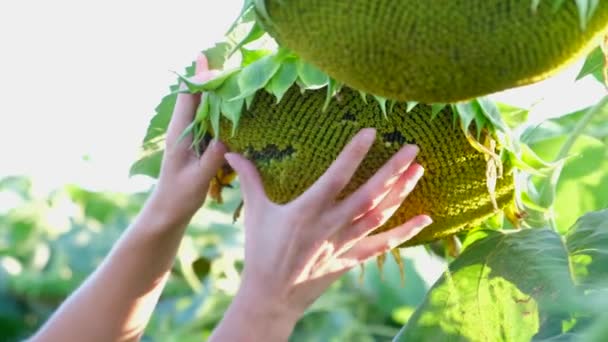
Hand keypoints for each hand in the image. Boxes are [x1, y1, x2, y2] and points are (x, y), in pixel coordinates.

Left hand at [150, 54, 226, 225]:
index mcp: (180, 133)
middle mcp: (183, 129)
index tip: (212, 64)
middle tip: (220, 57)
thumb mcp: (197, 179)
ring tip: (227, 73)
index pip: (188, 98)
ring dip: (213, 90)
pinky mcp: (197, 143)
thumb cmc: (179, 196)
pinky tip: (230, 104)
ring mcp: (190, 135)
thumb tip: (226, 138)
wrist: (168, 210)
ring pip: (201, 106)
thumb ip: (211, 159)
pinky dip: (218, 108)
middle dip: (207, 77)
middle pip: (195, 95)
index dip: (199, 79)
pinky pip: (208, 120)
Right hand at [224, 128, 432, 330]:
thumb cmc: (261, 250)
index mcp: (308, 210)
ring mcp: (344, 243)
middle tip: (412, 148)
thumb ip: (249, 179)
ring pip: (380, 215)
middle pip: (369, 195)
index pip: (337, 176)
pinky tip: (425, 218)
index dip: (354, 154)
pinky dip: (405, 232)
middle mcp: (331, 225)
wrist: (272, 296)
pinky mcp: (351, 258)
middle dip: (393, 170)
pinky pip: (383, 245)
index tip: (372, 132)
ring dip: (401, 193)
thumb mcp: (255, 211)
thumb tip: (232, 151)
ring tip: (419, 169)